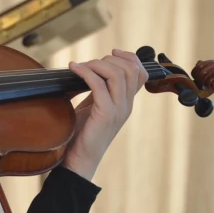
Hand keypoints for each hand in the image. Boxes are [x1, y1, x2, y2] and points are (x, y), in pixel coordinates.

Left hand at [62, 49, 147, 180]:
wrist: (77, 160)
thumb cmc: (81, 134)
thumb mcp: (93, 106)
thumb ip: (98, 89)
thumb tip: (90, 67)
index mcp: (126, 103)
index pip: (140, 73)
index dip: (129, 57)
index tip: (112, 52)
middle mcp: (126, 105)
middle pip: (130, 69)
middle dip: (108, 59)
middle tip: (89, 64)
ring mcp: (118, 110)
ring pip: (117, 74)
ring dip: (96, 64)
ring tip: (81, 67)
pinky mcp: (106, 115)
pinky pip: (99, 85)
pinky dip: (85, 72)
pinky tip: (73, 69)